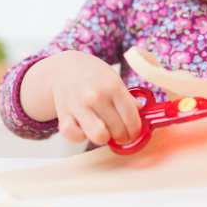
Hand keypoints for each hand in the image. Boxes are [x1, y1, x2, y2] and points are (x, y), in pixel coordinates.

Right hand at [22, 51, 141, 145]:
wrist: (65, 68)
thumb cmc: (94, 75)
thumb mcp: (115, 80)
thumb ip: (128, 99)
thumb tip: (142, 115)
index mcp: (113, 86)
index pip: (132, 118)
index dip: (135, 130)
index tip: (134, 132)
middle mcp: (96, 96)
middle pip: (118, 130)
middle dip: (122, 136)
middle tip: (120, 133)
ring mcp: (79, 106)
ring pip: (99, 136)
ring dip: (104, 138)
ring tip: (104, 130)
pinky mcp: (64, 115)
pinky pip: (74, 136)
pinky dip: (81, 136)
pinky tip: (85, 129)